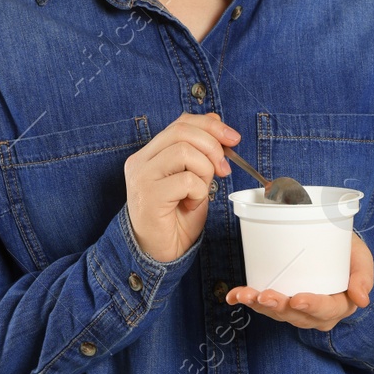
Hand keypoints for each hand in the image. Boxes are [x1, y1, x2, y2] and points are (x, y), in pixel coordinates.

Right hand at [124, 112, 239, 263]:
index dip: (210, 126)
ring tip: (200, 192)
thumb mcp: (194, 178)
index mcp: (149, 154)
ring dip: (204, 172)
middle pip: (182, 132)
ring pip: (184, 152)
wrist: (159, 252)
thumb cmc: (175, 218)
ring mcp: (142, 177)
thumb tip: (216, 120)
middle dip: (213, 147)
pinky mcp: (149, 195)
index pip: (180, 123)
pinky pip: (186, 180)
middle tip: (223, 170)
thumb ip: (200, 151)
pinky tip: (190, 204)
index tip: (233, 139)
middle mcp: (140, 161)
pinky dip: (199, 192)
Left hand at [226, 232, 373, 331]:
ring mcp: (296, 310)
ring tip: (244, 295)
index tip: (298, 299)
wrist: (334, 249)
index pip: (326, 310)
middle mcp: (316, 314)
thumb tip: (362, 299)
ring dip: (258, 305)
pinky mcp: (281, 301)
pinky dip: (248, 300)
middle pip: (296, 315)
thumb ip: (363, 276)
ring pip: (277, 312)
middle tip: (264, 295)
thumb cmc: (349, 254)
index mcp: (339, 306)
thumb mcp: (361, 259)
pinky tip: (233, 296)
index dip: (312, 306)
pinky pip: (264, 305)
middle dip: (278, 307)